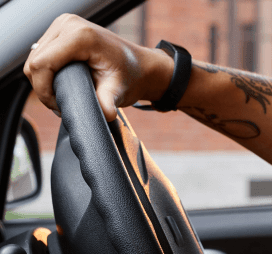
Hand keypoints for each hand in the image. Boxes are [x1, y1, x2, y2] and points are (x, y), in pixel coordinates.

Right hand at [24, 14, 172, 120]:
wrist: (139, 66)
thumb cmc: (130, 76)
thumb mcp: (119, 91)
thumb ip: (108, 102)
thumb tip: (105, 115)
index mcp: (80, 36)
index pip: (42, 63)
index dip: (44, 90)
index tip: (58, 107)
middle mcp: (68, 24)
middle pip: (35, 60)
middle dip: (43, 88)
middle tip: (61, 106)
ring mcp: (63, 25)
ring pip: (35, 57)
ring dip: (43, 81)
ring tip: (62, 97)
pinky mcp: (60, 31)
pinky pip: (41, 54)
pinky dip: (46, 72)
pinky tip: (61, 84)